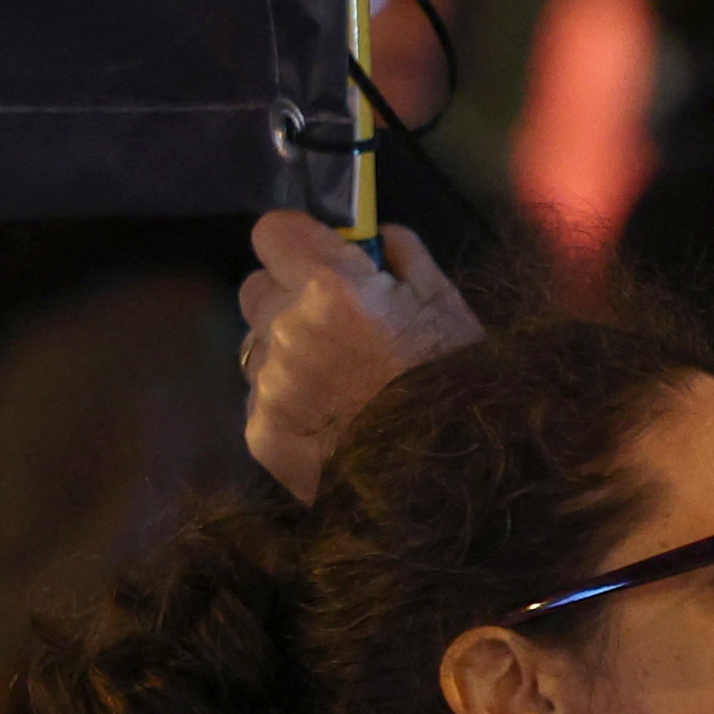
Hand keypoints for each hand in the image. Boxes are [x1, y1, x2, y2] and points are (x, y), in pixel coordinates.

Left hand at [240, 211, 480, 499]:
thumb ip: (405, 256)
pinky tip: (327, 426)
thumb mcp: (447, 307)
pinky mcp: (261, 433)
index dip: (296, 246)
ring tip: (335, 388)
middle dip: (287, 300)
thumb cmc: (456, 386)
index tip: (318, 263)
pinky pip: (260, 401)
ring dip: (285, 356)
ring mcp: (269, 384)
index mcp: (331, 286)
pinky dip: (286, 407)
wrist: (449, 481)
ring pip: (257, 348)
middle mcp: (287, 328)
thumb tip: (376, 237)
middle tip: (333, 331)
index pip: (272, 232)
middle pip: (257, 290)